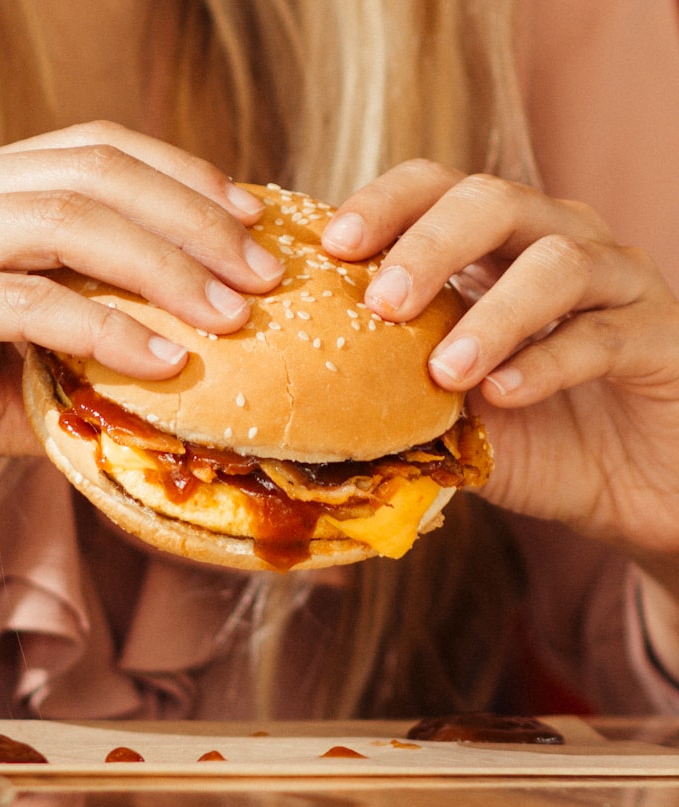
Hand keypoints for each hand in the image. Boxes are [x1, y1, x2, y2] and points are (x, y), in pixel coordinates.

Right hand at [0, 122, 284, 479]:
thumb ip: (72, 368)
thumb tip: (171, 390)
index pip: (93, 153)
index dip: (183, 180)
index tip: (251, 228)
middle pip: (95, 173)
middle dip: (196, 221)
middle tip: (266, 275)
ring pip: (67, 220)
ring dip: (166, 266)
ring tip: (235, 315)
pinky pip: (23, 299)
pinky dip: (103, 326)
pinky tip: (163, 359)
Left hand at [320, 159, 678, 562]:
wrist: (637, 484)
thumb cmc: (533, 436)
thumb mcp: (448, 412)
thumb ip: (389, 394)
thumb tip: (297, 402)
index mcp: (494, 248)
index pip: (436, 188)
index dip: (384, 203)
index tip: (334, 246)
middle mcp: (556, 244)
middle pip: (493, 200)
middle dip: (429, 245)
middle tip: (384, 303)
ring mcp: (617, 284)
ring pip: (557, 261)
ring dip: (492, 315)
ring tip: (443, 372)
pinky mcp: (663, 336)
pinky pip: (605, 334)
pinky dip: (548, 362)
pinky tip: (503, 395)